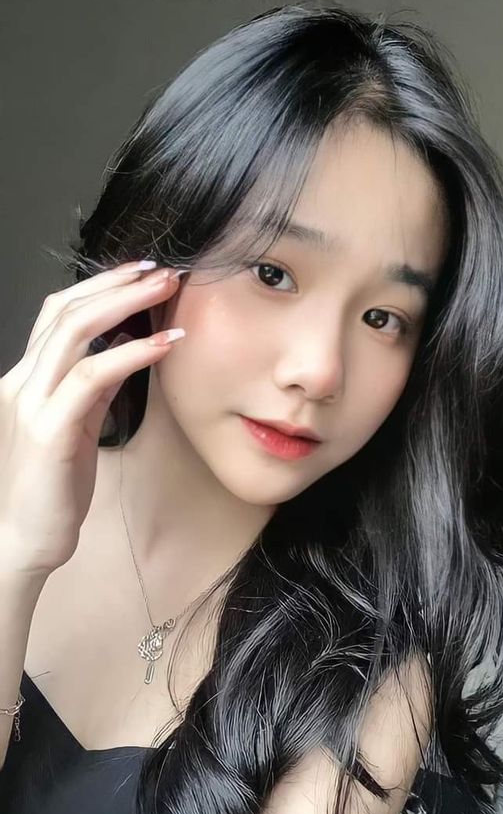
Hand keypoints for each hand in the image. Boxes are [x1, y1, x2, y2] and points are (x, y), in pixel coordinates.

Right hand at [0, 261, 183, 578]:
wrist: (26, 541)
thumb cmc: (52, 490)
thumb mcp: (75, 427)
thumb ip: (91, 388)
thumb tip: (122, 347)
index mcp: (26, 379)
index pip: (59, 314)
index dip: (101, 286)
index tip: (144, 273)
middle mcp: (21, 382)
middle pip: (66, 311)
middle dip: (118, 283)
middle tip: (166, 271)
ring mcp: (31, 404)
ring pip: (75, 333)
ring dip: (127, 304)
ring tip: (169, 292)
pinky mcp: (49, 431)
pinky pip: (91, 378)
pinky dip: (131, 355)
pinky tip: (164, 346)